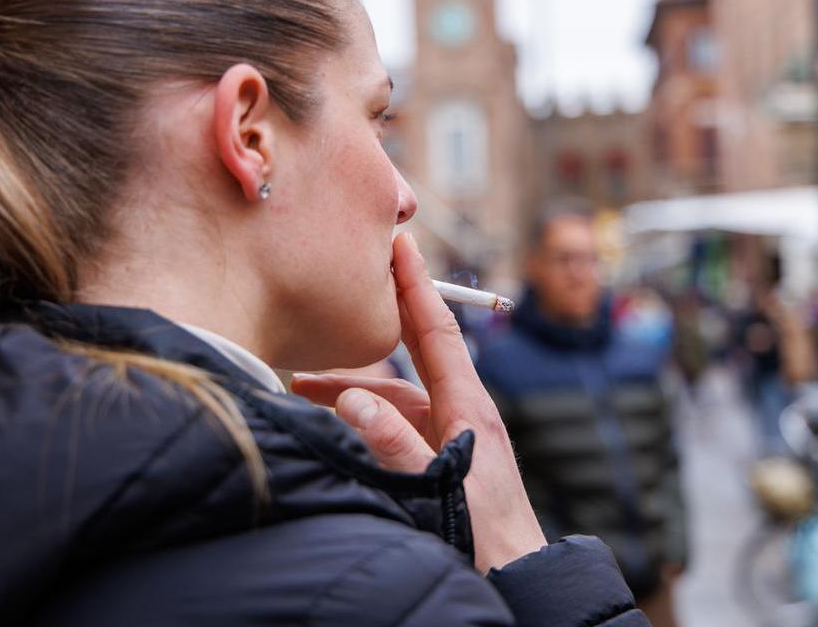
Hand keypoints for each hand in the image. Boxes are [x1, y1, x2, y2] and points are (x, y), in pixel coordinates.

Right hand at [291, 233, 545, 572]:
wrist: (515, 575)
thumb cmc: (485, 536)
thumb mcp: (436, 485)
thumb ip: (393, 443)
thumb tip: (351, 399)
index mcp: (469, 406)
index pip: (437, 331)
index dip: (417, 285)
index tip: (401, 243)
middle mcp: (462, 410)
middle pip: (415, 351)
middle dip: (378, 321)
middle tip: (346, 289)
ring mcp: (452, 433)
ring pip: (398, 392)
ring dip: (355, 384)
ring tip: (302, 381)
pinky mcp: (441, 455)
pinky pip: (398, 422)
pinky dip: (364, 415)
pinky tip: (333, 421)